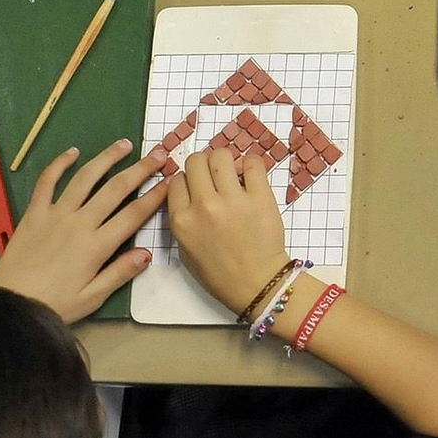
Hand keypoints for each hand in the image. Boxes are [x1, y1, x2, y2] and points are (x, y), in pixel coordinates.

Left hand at [0, 140, 167, 321]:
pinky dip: (59, 164)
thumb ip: (119, 274)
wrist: (6, 304)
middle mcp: (79, 223)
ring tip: (124, 145)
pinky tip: (72, 152)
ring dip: (107, 158)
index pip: (134, 214)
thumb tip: (147, 253)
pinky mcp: (34, 213)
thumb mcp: (91, 299)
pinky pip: (47, 182)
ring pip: (85, 178)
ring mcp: (56, 214)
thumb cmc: (52, 305)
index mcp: (97, 246)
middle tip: (159, 154)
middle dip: (141, 169)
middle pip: (116, 189)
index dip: (156, 196)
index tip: (171, 181)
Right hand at [166, 149, 290, 314]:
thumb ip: (182, 219)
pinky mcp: (260, 196)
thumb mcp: (185, 250)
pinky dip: (251, 164)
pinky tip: (250, 176)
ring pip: (221, 155)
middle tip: (215, 178)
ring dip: (225, 161)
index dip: (187, 181)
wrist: (256, 282)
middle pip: (196, 161)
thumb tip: (186, 193)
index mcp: (182, 220)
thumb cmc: (219, 271)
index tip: (197, 188)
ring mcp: (233, 199)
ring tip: (232, 175)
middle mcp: (204, 205)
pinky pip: (253, 162)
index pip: (177, 179)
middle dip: (203, 165)